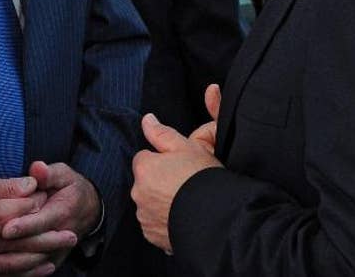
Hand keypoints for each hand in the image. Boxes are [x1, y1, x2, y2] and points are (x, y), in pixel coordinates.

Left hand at [0, 162, 99, 274]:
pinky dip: (18, 274)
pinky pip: (34, 270)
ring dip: (11, 267)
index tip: (6, 229)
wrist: (87, 209)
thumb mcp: (63, 175)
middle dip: (12, 255)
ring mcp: (57, 250)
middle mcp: (60, 235)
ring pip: (34, 264)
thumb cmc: (69, 188)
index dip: (24, 226)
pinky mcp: (52, 259)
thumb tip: (37, 169)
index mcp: (62, 212)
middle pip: (35, 249)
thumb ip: (48, 173)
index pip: (42, 222)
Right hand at [0, 173, 70, 273]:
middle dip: (54, 235)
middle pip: (33, 239)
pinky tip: (36, 270)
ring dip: (44, 256)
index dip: (42, 201)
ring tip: (60, 252)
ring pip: (23, 260)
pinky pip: (5, 276)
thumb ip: (7, 186)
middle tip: (72, 234)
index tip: (51, 196)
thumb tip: (32, 185)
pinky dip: (24, 274)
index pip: (30, 209)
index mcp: (0, 215)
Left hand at [131, 84, 222, 253]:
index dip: (162, 161)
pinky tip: (182, 217)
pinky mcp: (152, 235)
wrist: (216, 217)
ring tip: (185, 201)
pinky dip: (164, 221)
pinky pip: (154, 223)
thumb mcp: (187, 147)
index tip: (178, 166)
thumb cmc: (202, 178)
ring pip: (149, 203)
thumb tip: (147, 119)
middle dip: (159, 181)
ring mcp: (144, 215)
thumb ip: (162, 133)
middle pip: (146, 181)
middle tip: (184, 183)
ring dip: (161, 202)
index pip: (145, 158)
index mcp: (144, 168)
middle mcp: (138, 192)